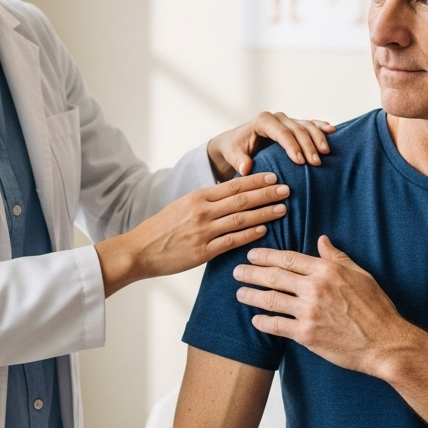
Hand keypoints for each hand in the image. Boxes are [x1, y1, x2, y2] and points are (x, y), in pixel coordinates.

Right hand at [95, 173, 289, 295]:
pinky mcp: (203, 251)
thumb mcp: (182, 206)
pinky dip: (250, 234)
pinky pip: (232, 241)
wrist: (140, 250)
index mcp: (197, 197)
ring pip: (241, 218)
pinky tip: (265, 230)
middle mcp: (202, 211)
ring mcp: (203, 231)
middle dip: (266, 193)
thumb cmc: (162, 229)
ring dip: (264, 213)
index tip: (273, 176)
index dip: (255, 180)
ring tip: (283, 208)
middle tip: (287, 189)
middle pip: (241, 199)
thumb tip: (229, 196)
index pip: (232, 185)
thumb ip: (205, 201)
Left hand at [207, 112, 334, 180]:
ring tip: (326, 152)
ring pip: (306, 125)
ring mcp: (287, 120)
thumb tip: (246, 168)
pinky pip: (310, 124)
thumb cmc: (234, 148)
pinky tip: (332, 131)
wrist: (236, 142)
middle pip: (297, 129)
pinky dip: (321, 127)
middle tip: (316, 163)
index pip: (281, 132)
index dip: (292, 146)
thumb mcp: (232, 154)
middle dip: (308, 145)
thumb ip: (238, 160)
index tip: (300, 161)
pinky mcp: (294, 125)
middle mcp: (277, 117)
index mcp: (262, 121)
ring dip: (318, 137)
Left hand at [232, 235, 418, 377]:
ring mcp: (309, 311)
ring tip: (240, 293)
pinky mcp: (307, 334)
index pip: (288, 258)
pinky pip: (277, 325)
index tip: (253, 255)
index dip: (266, 256)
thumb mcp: (360, 274)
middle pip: (274, 276)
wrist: (385, 342)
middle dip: (252, 273)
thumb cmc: (376, 308)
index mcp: (326, 270)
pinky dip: (263, 321)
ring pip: (271, 299)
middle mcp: (314, 288)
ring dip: (251, 295)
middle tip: (237, 271)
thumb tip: (322, 240)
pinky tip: (255, 319)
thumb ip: (337, 257)